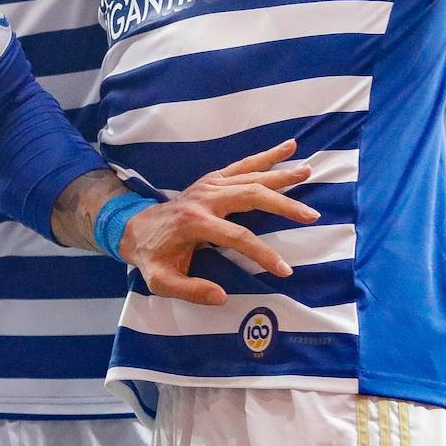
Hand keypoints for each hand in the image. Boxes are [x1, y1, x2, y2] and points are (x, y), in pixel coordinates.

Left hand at [121, 140, 316, 304]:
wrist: (133, 227)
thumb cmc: (150, 256)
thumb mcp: (160, 281)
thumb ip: (189, 290)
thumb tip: (222, 296)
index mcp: (193, 222)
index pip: (236, 235)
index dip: (262, 253)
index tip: (284, 270)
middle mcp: (203, 198)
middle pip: (249, 196)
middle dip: (282, 205)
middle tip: (312, 215)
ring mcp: (208, 185)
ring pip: (249, 175)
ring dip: (280, 174)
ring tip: (308, 170)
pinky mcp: (211, 180)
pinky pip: (242, 165)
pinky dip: (265, 157)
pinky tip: (287, 148)